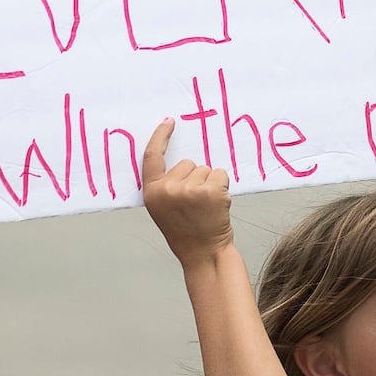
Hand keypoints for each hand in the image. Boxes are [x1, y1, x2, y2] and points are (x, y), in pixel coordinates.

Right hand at [142, 118, 234, 267]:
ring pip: (206, 169)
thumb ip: (166, 186)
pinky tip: (217, 206)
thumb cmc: (186, 231)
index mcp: (152, 192)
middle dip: (195, 178)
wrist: (203, 253)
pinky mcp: (210, 191)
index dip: (160, 136)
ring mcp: (189, 189)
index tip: (169, 121)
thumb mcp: (164, 209)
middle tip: (195, 204)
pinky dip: (223, 187)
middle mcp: (168, 189)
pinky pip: (220, 174)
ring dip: (210, 184)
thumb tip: (182, 161)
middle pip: (188, 163)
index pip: (152, 157)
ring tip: (205, 207)